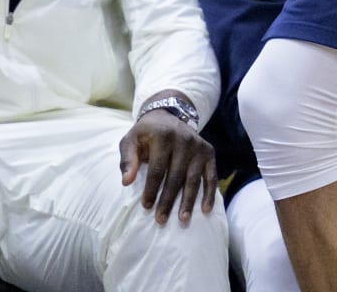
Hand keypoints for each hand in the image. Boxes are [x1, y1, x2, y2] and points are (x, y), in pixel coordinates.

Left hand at [119, 104, 215, 224]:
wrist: (167, 116)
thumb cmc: (146, 134)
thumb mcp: (131, 140)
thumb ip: (127, 160)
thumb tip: (126, 181)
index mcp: (163, 135)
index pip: (157, 168)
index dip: (151, 189)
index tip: (146, 206)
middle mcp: (184, 139)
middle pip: (176, 176)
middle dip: (168, 200)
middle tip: (160, 220)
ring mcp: (198, 146)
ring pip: (193, 179)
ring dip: (188, 201)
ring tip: (182, 219)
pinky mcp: (208, 152)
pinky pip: (210, 176)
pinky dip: (209, 194)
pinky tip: (205, 210)